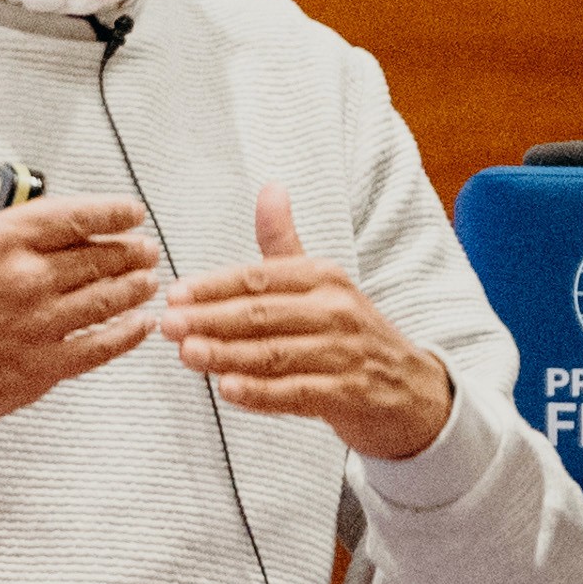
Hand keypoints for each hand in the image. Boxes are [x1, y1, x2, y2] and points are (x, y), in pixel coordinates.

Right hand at [0, 196, 160, 432]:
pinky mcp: (41, 368)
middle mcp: (24, 280)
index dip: (112, 211)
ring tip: (148, 282)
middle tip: (145, 249)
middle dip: (131, 250)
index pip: (73, 217)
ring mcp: (37, 326)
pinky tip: (140, 326)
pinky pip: (100, 347)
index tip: (132, 211)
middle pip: (99, 257)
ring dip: (135, 288)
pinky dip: (127, 334)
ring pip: (108, 300)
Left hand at [166, 187, 456, 462]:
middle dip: (211, 318)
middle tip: (168, 324)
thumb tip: (269, 189)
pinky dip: (261, 393)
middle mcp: (336, 311)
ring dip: (227, 355)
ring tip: (186, 354)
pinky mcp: (349, 394)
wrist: (414, 393)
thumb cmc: (353, 335)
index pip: (261, 278)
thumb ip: (284, 244)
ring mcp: (345, 354)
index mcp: (324, 278)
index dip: (214, 286)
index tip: (175, 294)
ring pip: (275, 353)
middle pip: (263, 314)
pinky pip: (297, 393)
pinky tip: (227, 390)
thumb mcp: (323, 284)